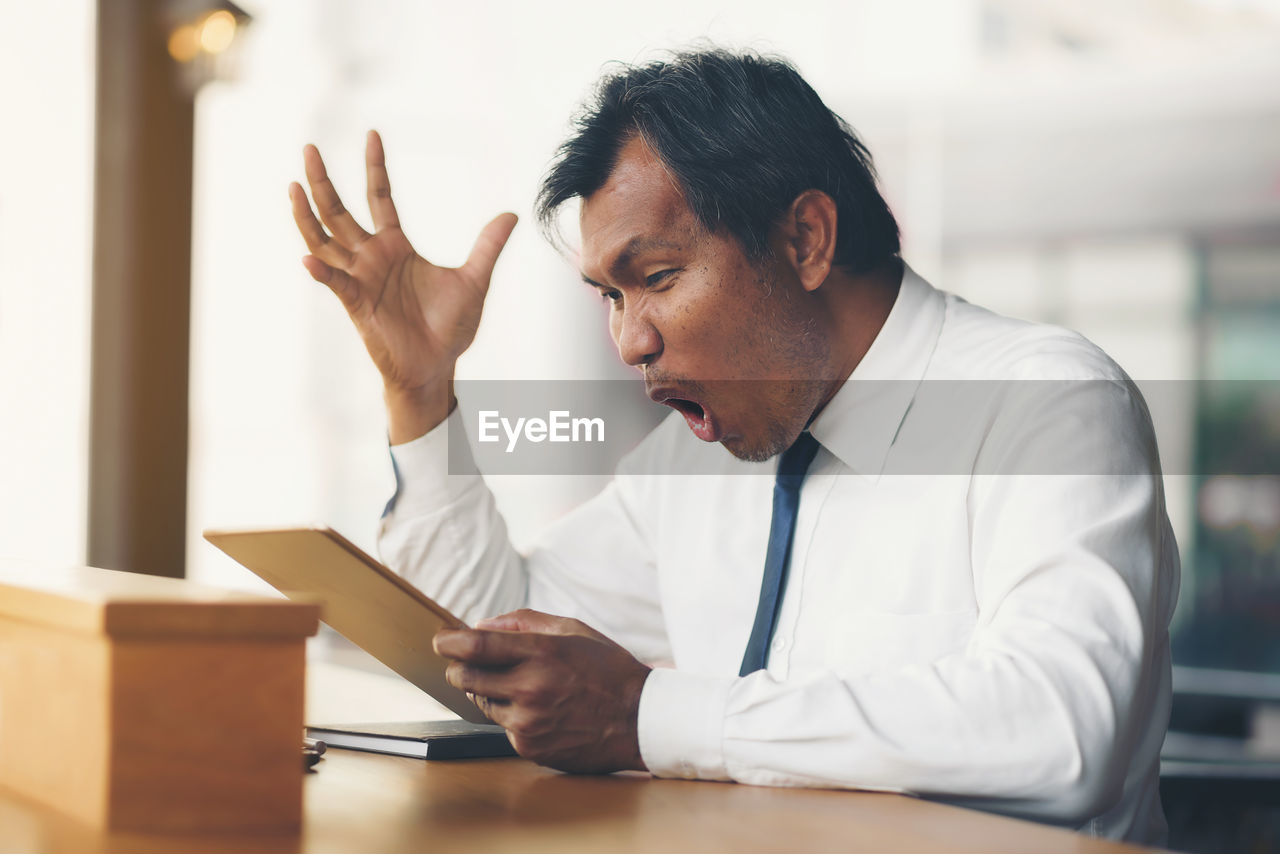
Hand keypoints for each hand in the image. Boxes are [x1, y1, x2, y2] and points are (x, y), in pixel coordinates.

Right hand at [289, 130, 517, 439]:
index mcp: (396, 247)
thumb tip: (511, 215)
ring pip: (325, 241)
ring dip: (307, 217)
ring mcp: (360, 280)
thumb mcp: (474, 280)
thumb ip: (487, 247)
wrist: (438, 367)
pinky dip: (322, 272)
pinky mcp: (357, 305)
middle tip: (309, 149)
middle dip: (323, 182)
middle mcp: (372, 258)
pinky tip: (309, 258)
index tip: (372, 134)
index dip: (375, 168)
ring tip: (293, 187)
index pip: (380, 198)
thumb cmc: (450, 328)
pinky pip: (335, 284)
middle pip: (339, 212)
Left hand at [434, 609, 651, 773]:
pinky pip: (504, 727)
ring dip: (489, 691)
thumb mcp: (574, 631)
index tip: (440, 639)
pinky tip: (541, 711)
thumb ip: (525, 623)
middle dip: (458, 667)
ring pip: (482, 703)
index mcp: (542, 654)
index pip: (476, 647)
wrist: (639, 720)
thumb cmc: (608, 670)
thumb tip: (482, 625)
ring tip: (521, 685)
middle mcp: (530, 689)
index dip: (449, 642)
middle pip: (466, 677)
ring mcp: (528, 723)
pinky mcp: (529, 748)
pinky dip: (512, 716)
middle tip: (464, 662)